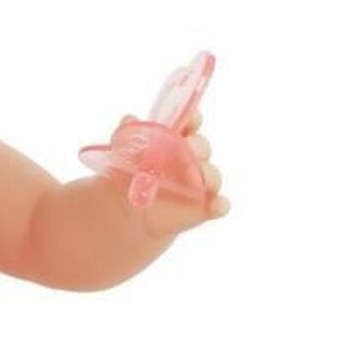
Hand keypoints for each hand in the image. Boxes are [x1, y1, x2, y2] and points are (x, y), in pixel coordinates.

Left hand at [116, 108, 229, 239]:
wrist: (123, 220)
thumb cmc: (125, 182)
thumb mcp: (119, 161)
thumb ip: (125, 139)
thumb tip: (129, 119)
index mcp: (172, 141)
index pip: (189, 124)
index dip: (192, 119)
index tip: (190, 119)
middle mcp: (190, 160)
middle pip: (202, 147)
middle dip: (198, 146)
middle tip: (187, 148)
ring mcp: (198, 184)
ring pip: (212, 175)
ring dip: (209, 174)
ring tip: (198, 179)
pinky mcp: (203, 208)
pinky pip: (219, 204)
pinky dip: (220, 204)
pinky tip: (215, 205)